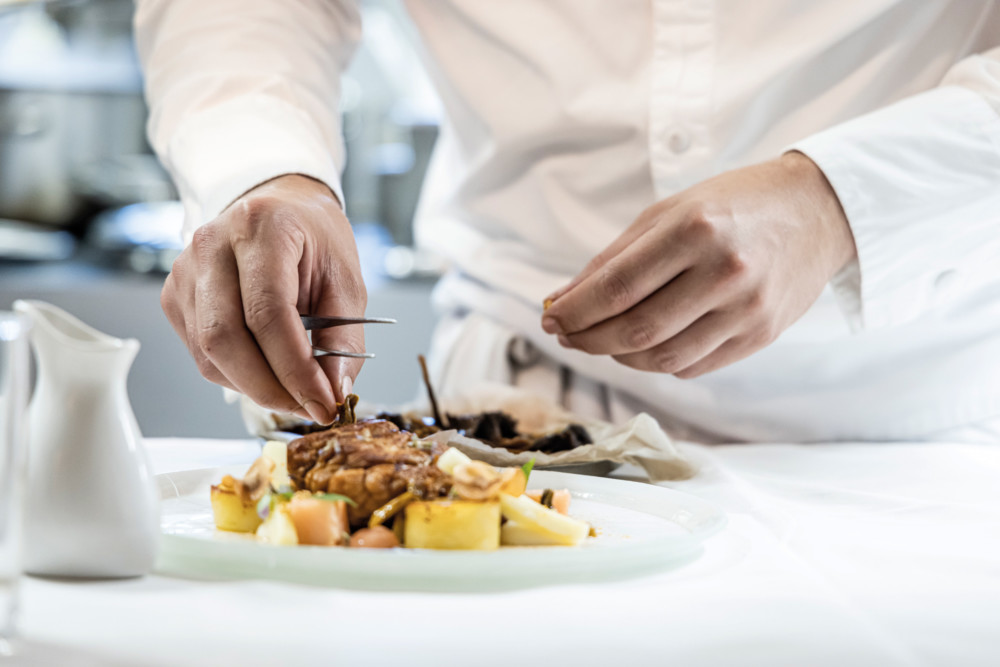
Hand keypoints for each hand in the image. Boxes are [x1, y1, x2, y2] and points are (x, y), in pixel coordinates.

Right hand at [161, 174, 366, 422]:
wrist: (279, 208)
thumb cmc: (314, 239)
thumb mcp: (346, 281)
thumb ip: (344, 338)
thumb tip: (332, 391)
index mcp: (261, 228)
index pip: (268, 313)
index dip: (295, 369)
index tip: (324, 403)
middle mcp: (211, 244)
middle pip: (225, 338)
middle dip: (270, 388)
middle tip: (308, 407)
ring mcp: (184, 270)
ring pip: (210, 354)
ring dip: (254, 386)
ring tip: (294, 390)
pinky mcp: (174, 295)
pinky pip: (201, 354)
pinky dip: (236, 374)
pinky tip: (267, 369)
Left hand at [541, 152, 855, 377]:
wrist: (816, 209)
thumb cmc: (732, 204)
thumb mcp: (669, 212)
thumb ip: (615, 258)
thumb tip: (564, 300)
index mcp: (694, 229)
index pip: (616, 287)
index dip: (575, 311)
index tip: (550, 318)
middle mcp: (724, 271)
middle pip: (636, 330)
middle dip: (589, 339)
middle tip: (567, 334)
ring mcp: (747, 308)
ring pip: (662, 358)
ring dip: (619, 357)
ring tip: (602, 340)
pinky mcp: (761, 335)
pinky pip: (693, 366)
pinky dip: (658, 362)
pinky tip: (644, 346)